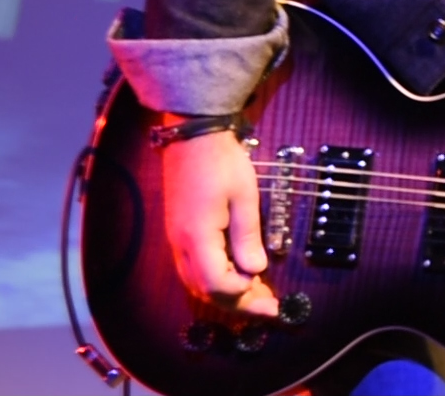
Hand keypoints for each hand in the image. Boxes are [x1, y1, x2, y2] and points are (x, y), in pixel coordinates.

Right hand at [159, 124, 278, 317]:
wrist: (192, 135)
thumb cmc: (221, 161)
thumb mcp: (244, 196)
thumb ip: (248, 236)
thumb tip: (255, 270)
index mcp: (196, 237)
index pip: (216, 284)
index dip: (241, 292)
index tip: (266, 289)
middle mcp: (180, 244)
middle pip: (204, 290)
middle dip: (237, 302)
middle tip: (268, 308)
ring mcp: (176, 239)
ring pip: (195, 283)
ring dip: (225, 294)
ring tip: (255, 296)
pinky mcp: (178, 232)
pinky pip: (192, 269)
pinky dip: (214, 280)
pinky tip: (235, 276)